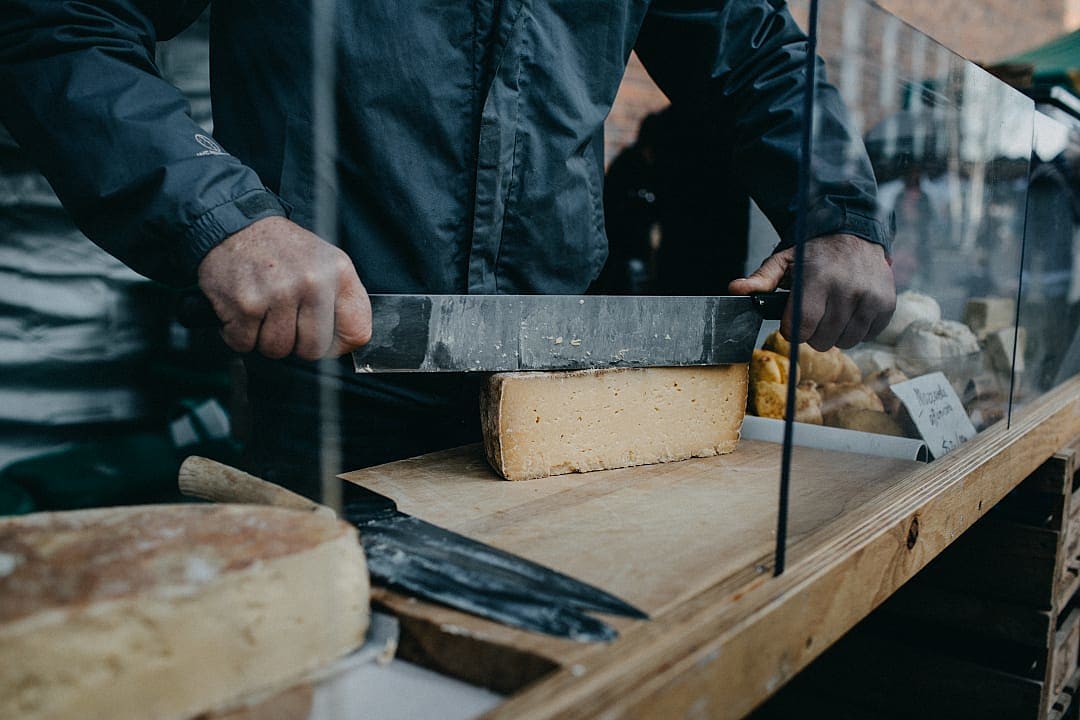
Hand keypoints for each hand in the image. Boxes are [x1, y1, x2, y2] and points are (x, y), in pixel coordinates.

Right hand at [197, 217, 371, 359]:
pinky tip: (244, 309)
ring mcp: (279, 293)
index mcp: (339, 273)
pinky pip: (245, 343)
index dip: (338, 346)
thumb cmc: (283, 251)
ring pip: (277, 349)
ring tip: (263, 310)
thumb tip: (349, 342)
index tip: (325, 340)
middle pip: (313, 349)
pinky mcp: (246, 303)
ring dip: (265, 338)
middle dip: (296, 344)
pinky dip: (239, 334)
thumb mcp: (326, 262)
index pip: (356, 333)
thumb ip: (342, 300)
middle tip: (285, 321)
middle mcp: (312, 282)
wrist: (235, 227)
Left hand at [728, 234, 894, 350]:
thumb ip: (760, 280)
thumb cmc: (815, 253)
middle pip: (821, 340)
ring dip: (834, 333)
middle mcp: (847, 289)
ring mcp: (870, 298)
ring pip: (844, 342)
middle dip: (812, 333)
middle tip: (813, 315)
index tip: (792, 322)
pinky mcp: (886, 305)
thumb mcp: (784, 261)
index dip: (792, 330)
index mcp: (818, 279)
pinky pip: (866, 336)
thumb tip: (734, 290)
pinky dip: (856, 330)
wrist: (856, 235)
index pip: (801, 327)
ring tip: (831, 313)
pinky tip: (850, 311)